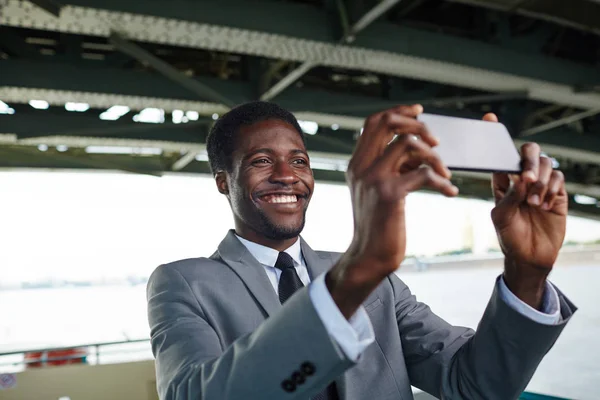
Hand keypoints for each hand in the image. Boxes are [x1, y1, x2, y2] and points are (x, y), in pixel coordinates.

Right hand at [326, 104, 457, 318]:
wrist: (368, 256)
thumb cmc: (378, 225)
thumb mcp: (376, 190)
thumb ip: (388, 167)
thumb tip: (416, 149)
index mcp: (356, 163)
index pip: (373, 122)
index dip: (398, 112)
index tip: (419, 112)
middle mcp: (361, 166)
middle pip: (388, 123)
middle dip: (418, 125)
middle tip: (436, 142)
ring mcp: (373, 178)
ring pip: (409, 143)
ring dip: (435, 156)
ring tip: (446, 173)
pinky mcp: (389, 194)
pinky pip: (424, 173)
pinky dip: (442, 181)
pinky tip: (450, 192)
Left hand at [485, 113, 567, 307]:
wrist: (530, 257)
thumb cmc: (509, 236)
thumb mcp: (500, 217)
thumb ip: (508, 197)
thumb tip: (522, 179)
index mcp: (502, 182)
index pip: (500, 155)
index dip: (495, 136)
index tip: (490, 118)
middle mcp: (522, 179)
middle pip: (528, 152)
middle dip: (529, 160)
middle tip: (526, 177)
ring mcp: (542, 185)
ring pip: (546, 164)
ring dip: (540, 181)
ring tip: (533, 202)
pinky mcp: (558, 194)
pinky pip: (559, 179)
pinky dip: (551, 188)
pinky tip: (543, 204)